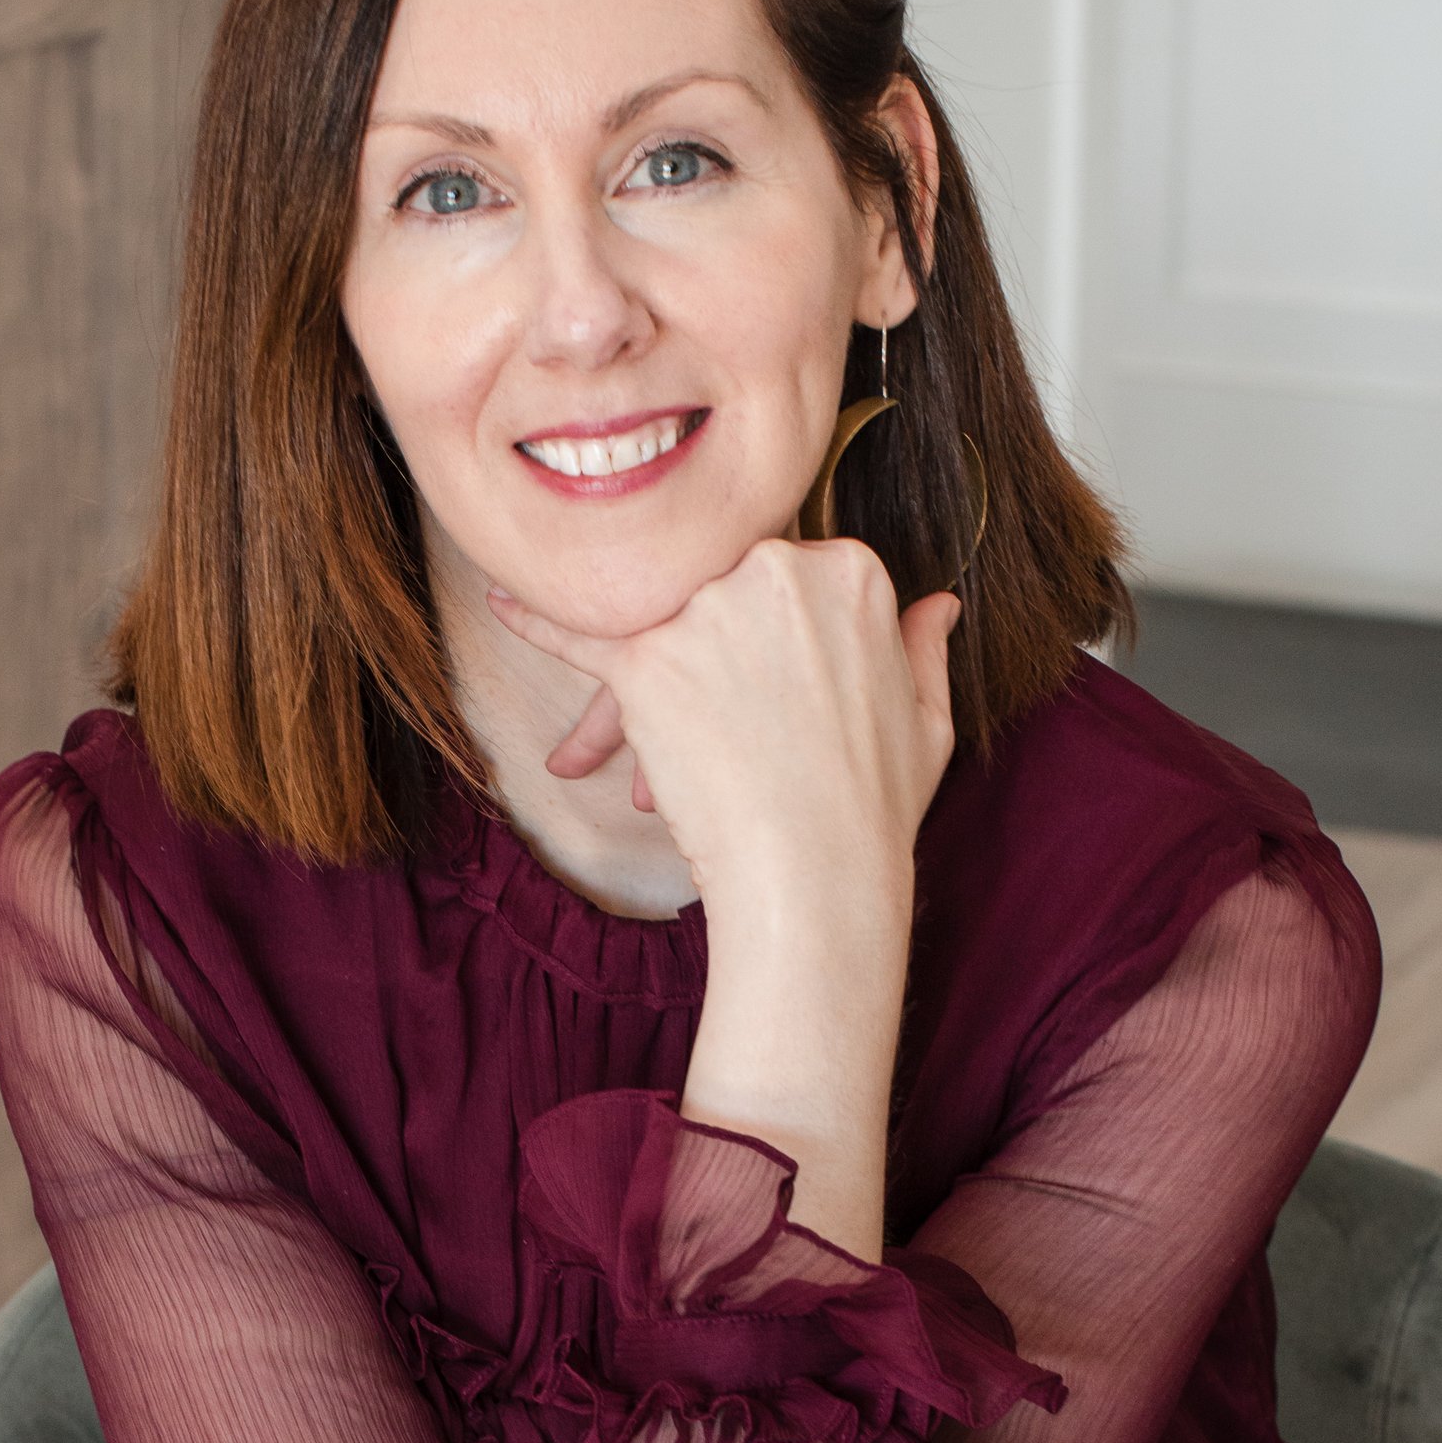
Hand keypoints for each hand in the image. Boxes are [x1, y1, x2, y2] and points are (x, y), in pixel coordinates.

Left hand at [490, 537, 956, 913]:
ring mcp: (706, 609)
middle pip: (718, 582)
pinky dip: (537, 618)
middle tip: (709, 710)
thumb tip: (938, 604)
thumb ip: (922, 648)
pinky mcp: (646, 657)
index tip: (778, 681)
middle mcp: (775, 568)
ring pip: (656, 615)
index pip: (793, 569)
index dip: (778, 632)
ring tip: (610, 729)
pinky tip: (503, 599)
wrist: (815, 874)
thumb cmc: (875, 807)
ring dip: (637, 667)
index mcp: (851, 571)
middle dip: (705, 643)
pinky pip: (579, 631)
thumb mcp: (927, 720)